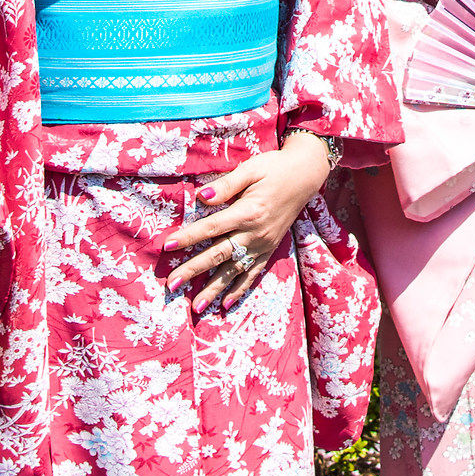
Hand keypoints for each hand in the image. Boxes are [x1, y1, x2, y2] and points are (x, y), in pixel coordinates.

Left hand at [165, 132, 333, 314]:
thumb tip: (201, 196)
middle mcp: (256, 233)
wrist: (306, 176)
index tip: (168, 246)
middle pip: (219, 254)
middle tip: (172, 285)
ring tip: (196, 307)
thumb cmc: (274, 168)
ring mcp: (263, 244)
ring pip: (234, 270)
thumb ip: (226, 185)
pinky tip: (225, 304)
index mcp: (248, 211)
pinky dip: (239, 289)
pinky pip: (253, 273)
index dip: (189, 237)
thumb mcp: (250, 169)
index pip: (212, 227)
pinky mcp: (270, 249)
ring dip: (214, 289)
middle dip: (194, 270)